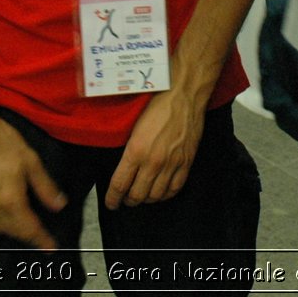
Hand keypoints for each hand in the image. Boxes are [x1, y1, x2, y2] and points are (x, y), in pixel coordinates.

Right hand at [0, 112, 66, 249]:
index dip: (42, 239)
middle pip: (13, 231)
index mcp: (11, 199)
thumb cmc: (6, 142)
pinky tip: (6, 219)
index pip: (30, 227)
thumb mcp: (32, 161)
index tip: (51, 248)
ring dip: (14, 232)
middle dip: (29, 237)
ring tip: (27, 231)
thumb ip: (45, 187)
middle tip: (42, 239)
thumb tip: (59, 206)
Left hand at [104, 90, 202, 210]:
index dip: (113, 198)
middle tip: (125, 200)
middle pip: (137, 195)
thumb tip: (122, 164)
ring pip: (156, 195)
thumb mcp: (133, 125)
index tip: (111, 203)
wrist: (183, 94)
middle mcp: (153, 161)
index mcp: (136, 151)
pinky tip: (160, 193)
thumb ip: (128, 148)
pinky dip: (165, 195)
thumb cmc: (156, 103)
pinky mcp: (186, 162)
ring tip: (142, 196)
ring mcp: (172, 164)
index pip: (120, 184)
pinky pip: (175, 188)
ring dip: (146, 199)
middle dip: (128, 201)